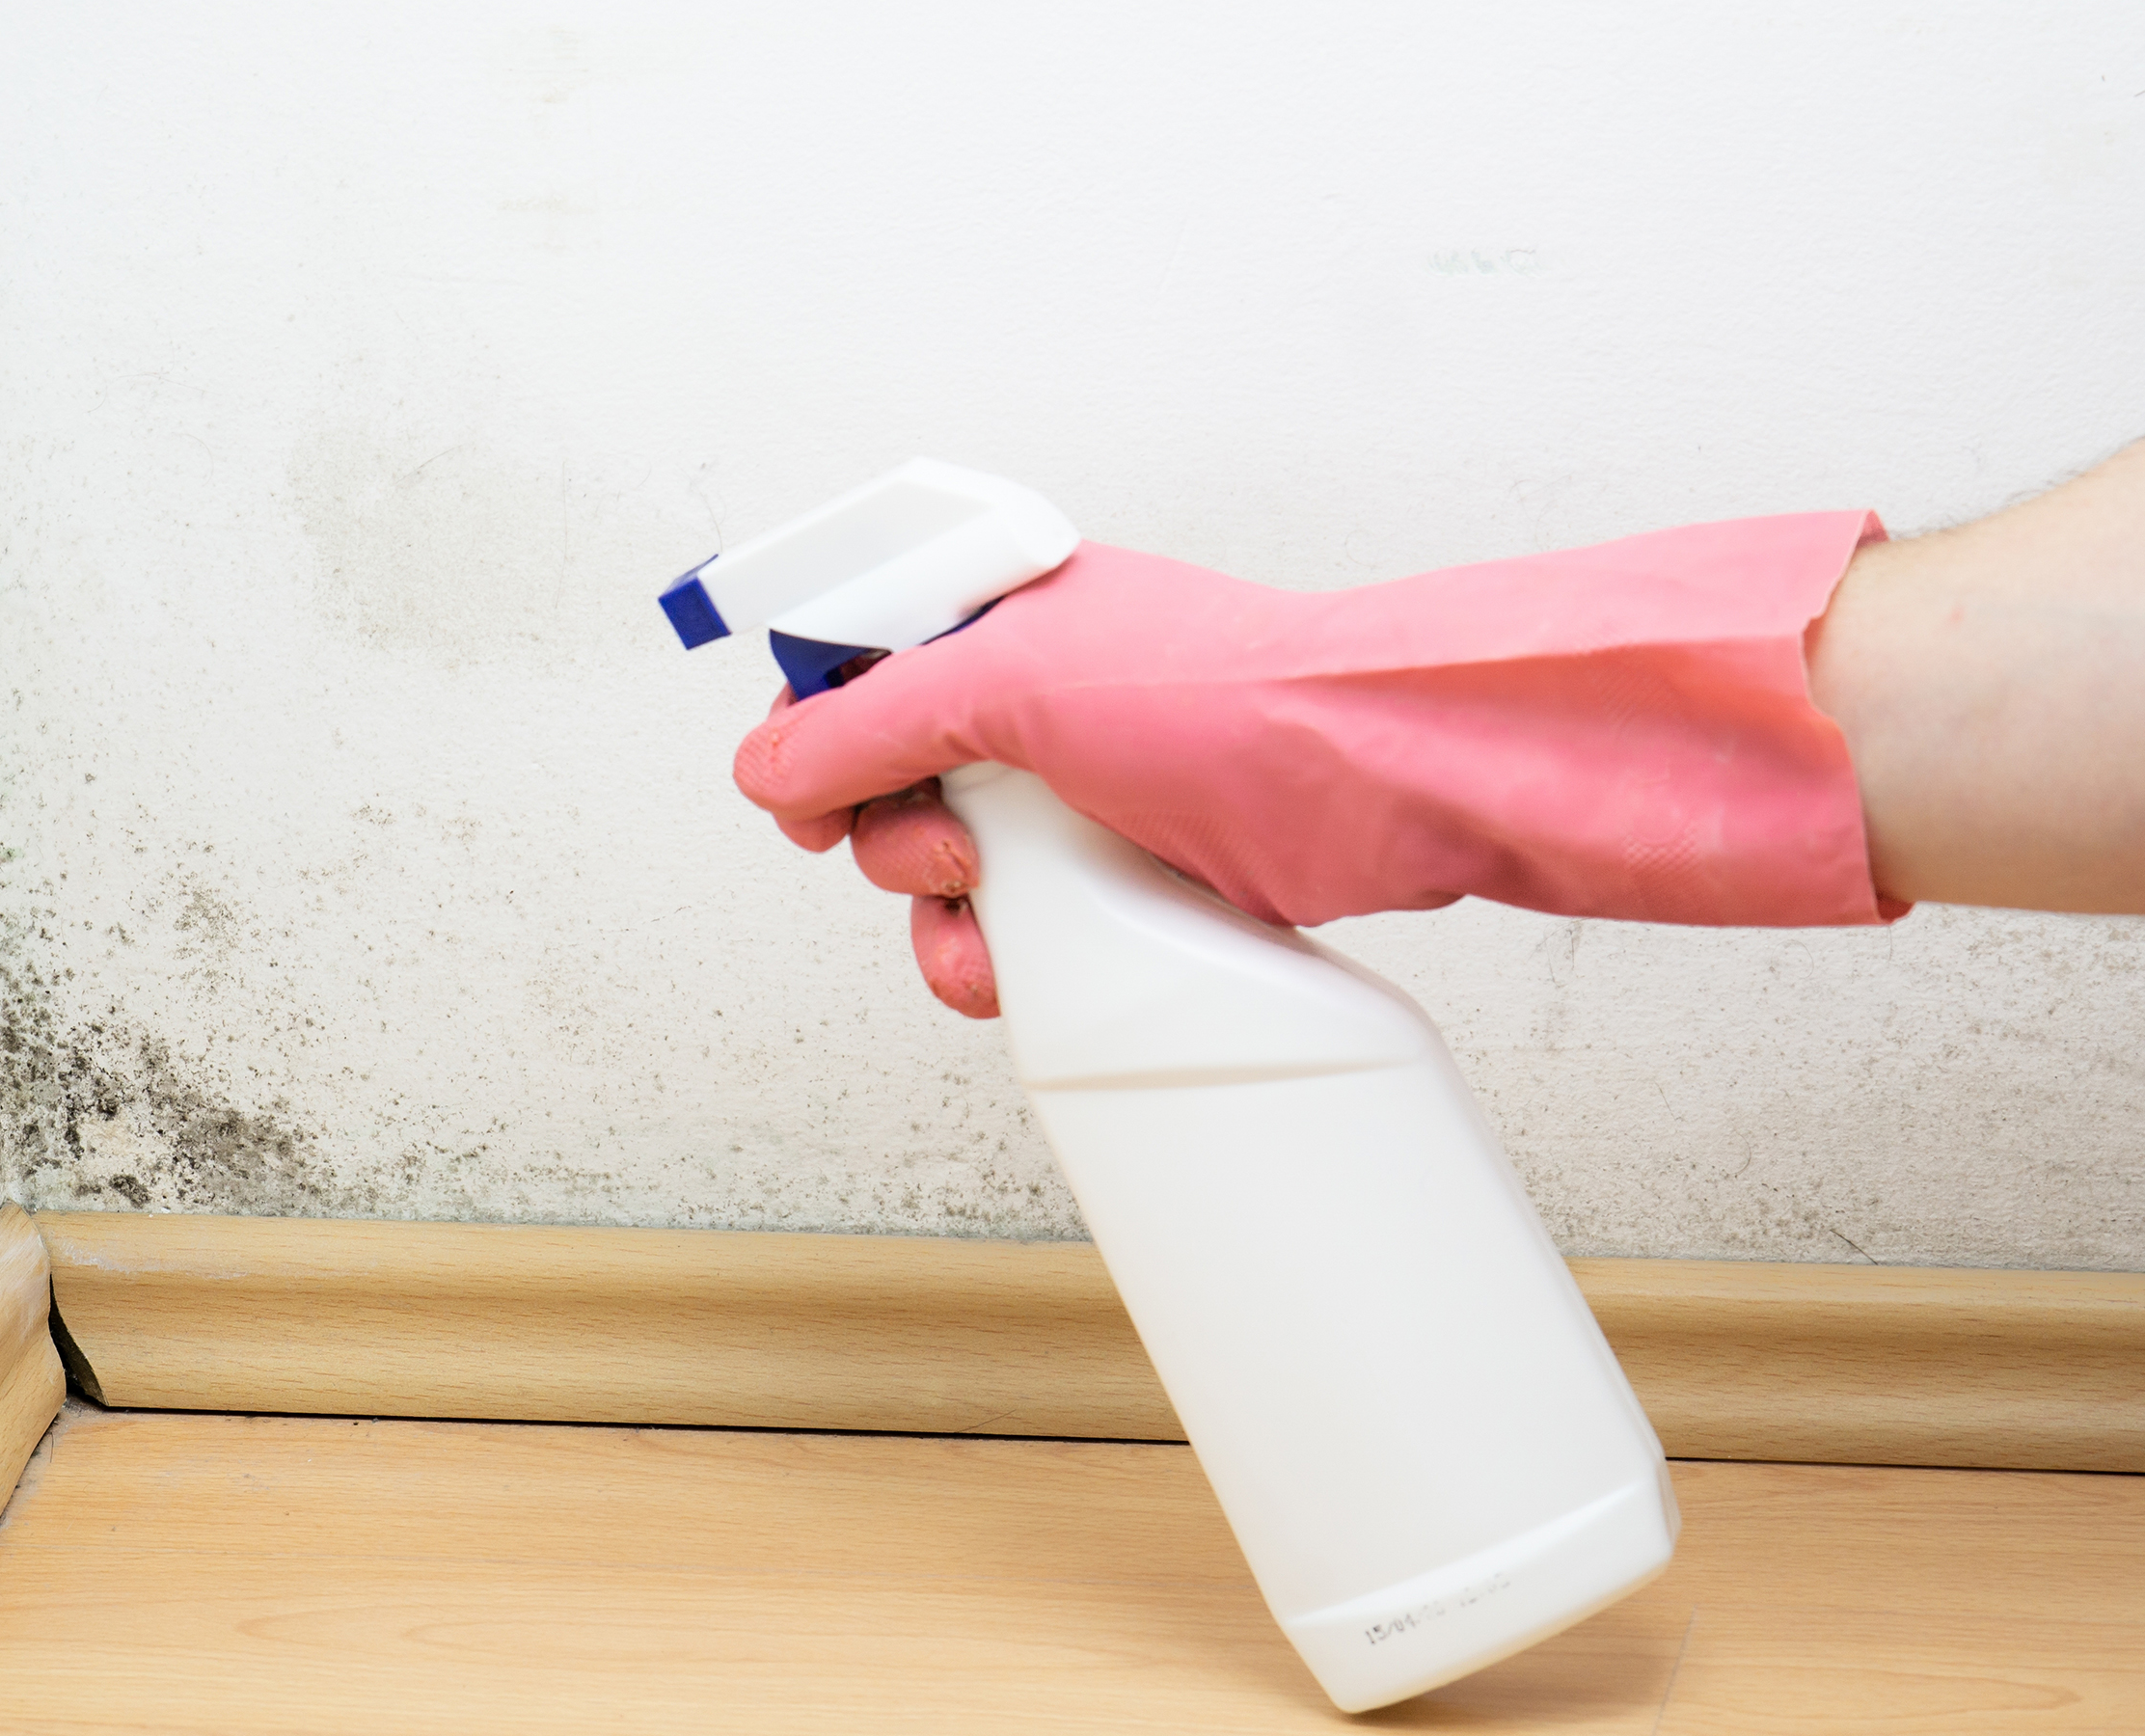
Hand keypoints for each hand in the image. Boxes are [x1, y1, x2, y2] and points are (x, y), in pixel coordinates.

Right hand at [735, 525, 1895, 1016]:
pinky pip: (1013, 929)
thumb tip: (770, 766)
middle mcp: (1032, 696)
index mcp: (999, 614)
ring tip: (990, 902)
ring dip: (938, 909)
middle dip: (883, 829)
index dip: (811, 724)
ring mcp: (1076, 789)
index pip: (854, 657)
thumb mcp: (1009, 683)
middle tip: (940, 840)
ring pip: (941, 869)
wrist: (1374, 777)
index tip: (801, 782)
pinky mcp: (1119, 873)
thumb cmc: (1231, 694)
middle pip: (881, 779)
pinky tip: (1023, 959)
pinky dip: (999, 957)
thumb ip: (868, 721)